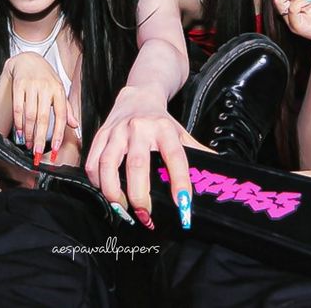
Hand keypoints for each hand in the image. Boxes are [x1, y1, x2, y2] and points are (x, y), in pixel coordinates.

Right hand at [9, 52, 77, 161]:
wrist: (28, 59)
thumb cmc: (45, 77)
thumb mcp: (58, 89)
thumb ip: (66, 108)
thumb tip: (75, 125)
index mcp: (58, 90)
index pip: (61, 115)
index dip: (60, 134)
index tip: (56, 150)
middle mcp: (46, 87)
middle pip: (43, 118)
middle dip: (41, 138)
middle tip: (38, 154)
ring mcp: (31, 85)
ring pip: (30, 115)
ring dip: (29, 133)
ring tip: (29, 145)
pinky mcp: (19, 85)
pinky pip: (18, 108)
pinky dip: (18, 123)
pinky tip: (20, 133)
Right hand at [85, 86, 193, 228]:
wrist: (138, 95)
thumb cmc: (161, 121)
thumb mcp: (181, 132)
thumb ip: (197, 153)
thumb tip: (217, 173)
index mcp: (164, 129)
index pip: (175, 156)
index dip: (180, 182)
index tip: (183, 206)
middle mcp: (139, 128)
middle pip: (137, 165)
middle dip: (139, 196)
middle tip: (145, 216)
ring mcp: (117, 130)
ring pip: (108, 164)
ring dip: (114, 193)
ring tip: (123, 209)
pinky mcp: (100, 134)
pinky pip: (93, 162)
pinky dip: (97, 182)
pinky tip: (107, 193)